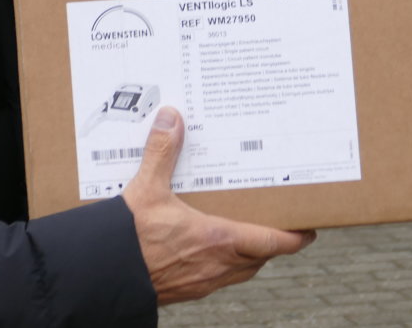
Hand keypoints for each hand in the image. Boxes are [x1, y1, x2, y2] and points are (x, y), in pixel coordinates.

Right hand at [121, 107, 315, 304]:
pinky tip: (204, 248)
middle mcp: (218, 266)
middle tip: (276, 223)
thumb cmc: (128, 239)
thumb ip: (161, 153)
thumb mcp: (146, 189)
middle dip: (271, 242)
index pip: (274, 243)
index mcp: (220, 240)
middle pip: (260, 258)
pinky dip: (221, 264)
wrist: (102, 277)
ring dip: (248, 256)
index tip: (309, 228)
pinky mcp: (185, 291)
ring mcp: (202, 283)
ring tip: (243, 232)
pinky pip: (216, 279)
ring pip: (240, 272)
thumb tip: (171, 119)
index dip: (296, 237)